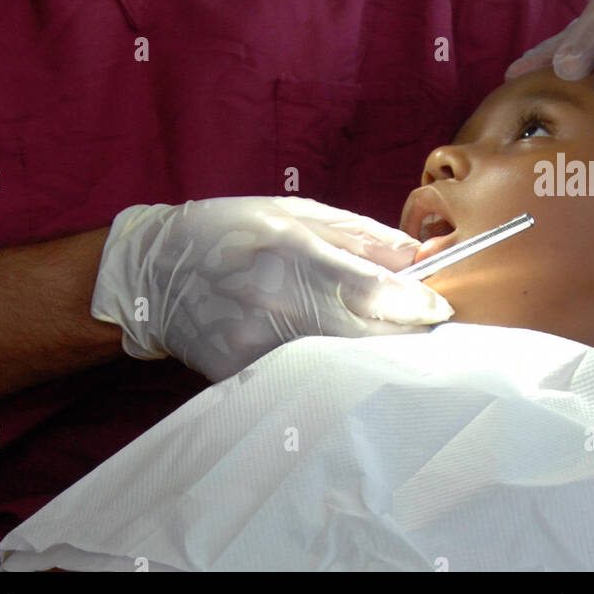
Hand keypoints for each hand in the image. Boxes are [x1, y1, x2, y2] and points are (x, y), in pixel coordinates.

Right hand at [90, 195, 453, 380]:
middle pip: (365, 336)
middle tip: (424, 328)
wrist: (154, 271)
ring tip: (383, 342)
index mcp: (291, 252)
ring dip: (371, 356)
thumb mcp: (293, 213)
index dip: (415, 305)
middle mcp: (275, 302)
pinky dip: (332, 373)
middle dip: (404, 334)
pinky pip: (305, 380)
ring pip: (340, 365)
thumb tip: (416, 257)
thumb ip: (358, 235)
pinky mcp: (243, 374)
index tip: (439, 308)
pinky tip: (338, 359)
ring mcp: (257, 345)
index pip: (371, 291)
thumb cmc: (229, 230)